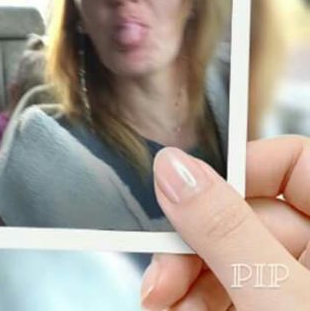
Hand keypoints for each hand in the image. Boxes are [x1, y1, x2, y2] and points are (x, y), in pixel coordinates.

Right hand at [140, 136, 309, 309]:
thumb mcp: (278, 298)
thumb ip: (227, 231)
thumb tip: (172, 166)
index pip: (292, 160)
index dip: (238, 168)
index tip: (184, 189)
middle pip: (243, 215)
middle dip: (191, 244)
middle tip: (162, 274)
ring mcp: (297, 285)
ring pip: (227, 254)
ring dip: (185, 278)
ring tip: (163, 303)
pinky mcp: (271, 307)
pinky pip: (228, 288)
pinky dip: (196, 299)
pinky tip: (177, 309)